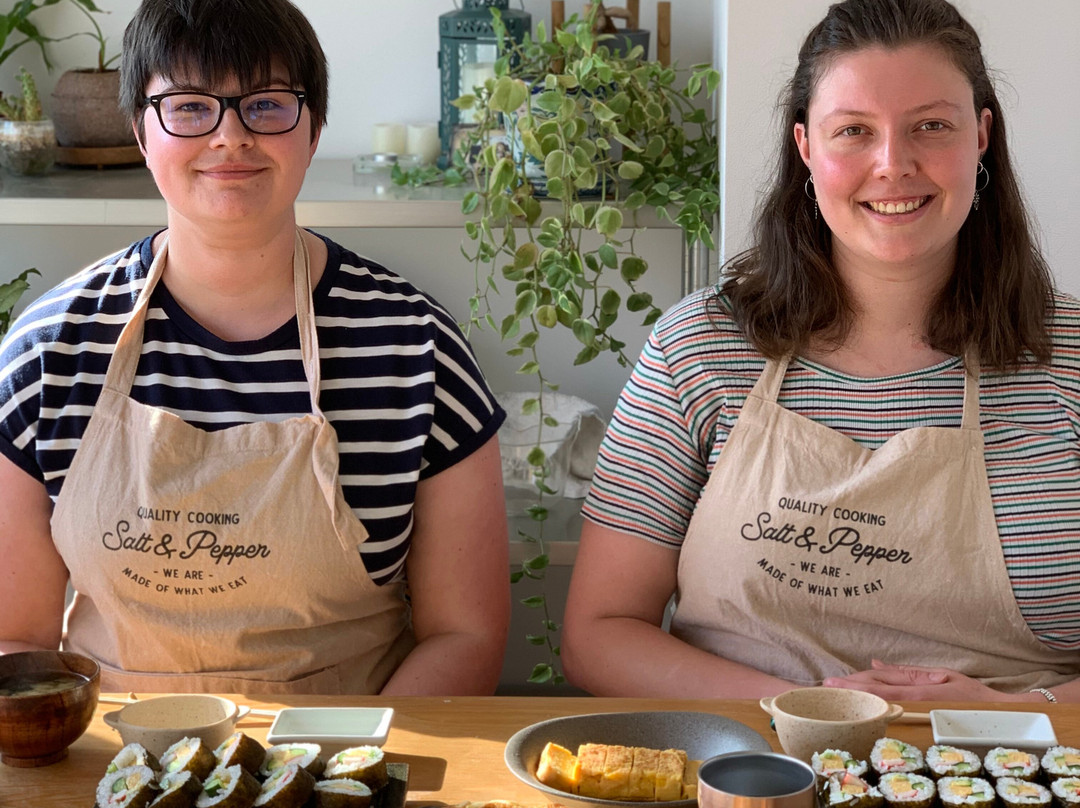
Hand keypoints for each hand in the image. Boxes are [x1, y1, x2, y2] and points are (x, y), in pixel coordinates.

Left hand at [822, 659, 1027, 701]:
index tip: (832, 681)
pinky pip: (894, 718)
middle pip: (875, 696)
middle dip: (849, 692)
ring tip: (835, 698)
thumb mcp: (939, 674)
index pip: (878, 684)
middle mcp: (914, 703)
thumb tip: (876, 663)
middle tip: (825, 689)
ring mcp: (918, 715)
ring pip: (881, 707)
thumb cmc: (968, 694)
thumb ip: (906, 672)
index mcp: (916, 688)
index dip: (854, 682)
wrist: (998, 716)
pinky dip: (876, 712)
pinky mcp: (923, 724)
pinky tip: (862, 711)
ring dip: (859, 702)